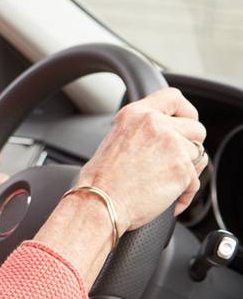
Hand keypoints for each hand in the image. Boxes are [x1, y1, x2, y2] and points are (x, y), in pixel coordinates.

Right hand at [76, 87, 207, 234]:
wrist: (100, 202)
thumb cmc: (101, 179)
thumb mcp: (116, 139)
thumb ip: (142, 131)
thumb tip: (164, 136)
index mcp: (135, 114)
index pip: (173, 97)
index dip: (185, 111)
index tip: (185, 122)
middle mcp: (154, 124)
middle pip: (196, 128)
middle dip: (189, 145)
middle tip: (173, 161)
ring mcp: (171, 145)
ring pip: (198, 154)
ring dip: (187, 169)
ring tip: (165, 182)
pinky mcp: (182, 168)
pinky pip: (195, 181)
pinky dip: (184, 193)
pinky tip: (165, 198)